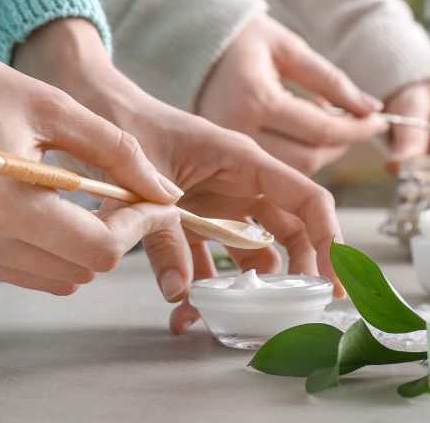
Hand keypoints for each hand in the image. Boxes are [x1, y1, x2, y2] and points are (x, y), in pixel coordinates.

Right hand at [0, 29, 184, 295]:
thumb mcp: (53, 106)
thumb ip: (117, 153)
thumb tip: (164, 191)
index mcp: (7, 205)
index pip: (99, 250)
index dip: (139, 228)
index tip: (155, 201)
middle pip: (79, 271)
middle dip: (113, 236)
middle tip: (124, 197)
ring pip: (50, 277)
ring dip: (78, 247)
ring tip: (81, 199)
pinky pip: (14, 269)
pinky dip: (42, 248)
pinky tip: (41, 205)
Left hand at [14, 18, 346, 333]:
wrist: (95, 110)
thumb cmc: (128, 123)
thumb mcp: (144, 179)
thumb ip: (162, 234)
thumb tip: (180, 291)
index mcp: (243, 160)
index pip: (306, 198)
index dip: (329, 238)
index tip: (334, 279)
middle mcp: (239, 182)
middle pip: (289, 231)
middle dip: (298, 272)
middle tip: (296, 312)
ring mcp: (218, 202)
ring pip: (251, 251)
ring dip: (244, 287)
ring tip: (227, 319)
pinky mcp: (193, 218)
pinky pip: (210, 258)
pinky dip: (202, 284)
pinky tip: (184, 309)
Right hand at [197, 13, 387, 174]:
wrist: (187, 44)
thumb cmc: (241, 39)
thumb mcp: (289, 48)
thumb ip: (331, 80)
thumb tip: (371, 108)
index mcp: (255, 100)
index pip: (321, 129)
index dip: (358, 128)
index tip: (380, 120)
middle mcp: (237, 131)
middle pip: (308, 158)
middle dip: (342, 144)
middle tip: (359, 123)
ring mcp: (226, 148)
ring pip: (291, 172)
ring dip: (322, 154)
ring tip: (332, 126)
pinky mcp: (223, 155)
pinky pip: (271, 169)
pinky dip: (298, 157)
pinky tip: (307, 135)